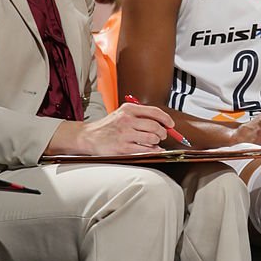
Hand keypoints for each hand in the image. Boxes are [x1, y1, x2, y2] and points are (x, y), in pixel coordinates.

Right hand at [48, 103, 172, 155]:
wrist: (89, 136)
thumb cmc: (108, 126)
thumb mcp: (122, 114)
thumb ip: (139, 116)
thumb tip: (162, 123)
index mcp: (128, 109)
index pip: (154, 112)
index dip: (166, 119)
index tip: (171, 124)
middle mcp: (127, 120)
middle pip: (155, 126)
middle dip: (163, 133)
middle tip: (162, 136)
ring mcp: (125, 134)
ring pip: (152, 138)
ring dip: (157, 142)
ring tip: (154, 143)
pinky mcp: (122, 148)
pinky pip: (144, 150)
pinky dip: (153, 151)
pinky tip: (153, 150)